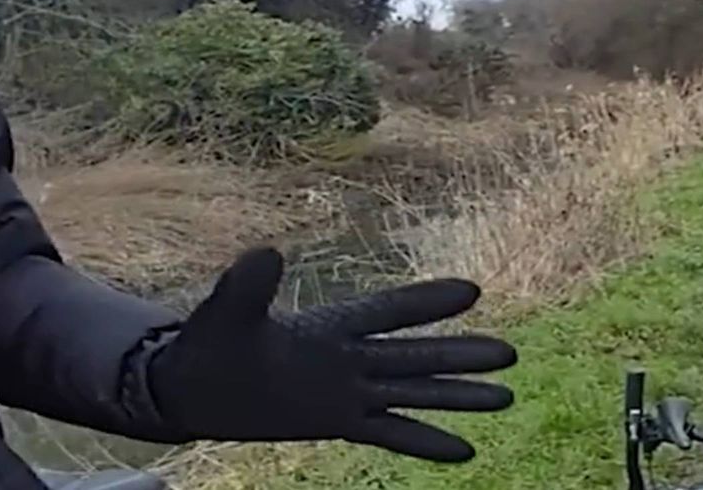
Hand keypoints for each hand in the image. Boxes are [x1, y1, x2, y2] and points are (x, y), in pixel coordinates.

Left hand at [148, 247, 516, 461]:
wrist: (191, 386)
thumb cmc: (209, 340)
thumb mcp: (230, 309)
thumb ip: (250, 284)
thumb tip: (268, 251)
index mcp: (328, 324)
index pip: (387, 312)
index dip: (426, 303)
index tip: (472, 290)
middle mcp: (346, 356)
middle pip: (414, 355)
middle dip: (459, 353)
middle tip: (510, 352)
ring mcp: (345, 391)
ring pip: (412, 392)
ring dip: (456, 395)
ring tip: (506, 396)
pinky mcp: (336, 421)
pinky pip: (390, 433)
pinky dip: (426, 441)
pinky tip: (465, 451)